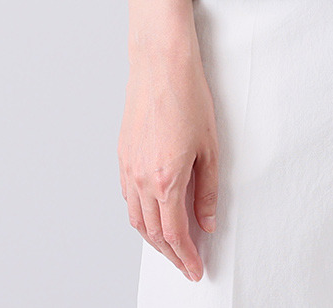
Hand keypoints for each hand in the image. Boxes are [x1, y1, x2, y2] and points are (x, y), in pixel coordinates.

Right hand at [119, 46, 218, 281]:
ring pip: (136, 219)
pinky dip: (139, 214)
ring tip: (171, 245)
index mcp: (165, 181)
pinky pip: (127, 197)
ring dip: (153, 238)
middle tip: (186, 263)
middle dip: (170, 254)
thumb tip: (207, 222)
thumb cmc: (187, 96)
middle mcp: (141, 179)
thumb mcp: (210, 148)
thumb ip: (207, 191)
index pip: (175, 235)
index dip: (186, 258)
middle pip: (152, 234)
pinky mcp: (122, 154)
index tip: (196, 269)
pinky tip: (151, 212)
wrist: (160, 63)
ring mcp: (128, 167)